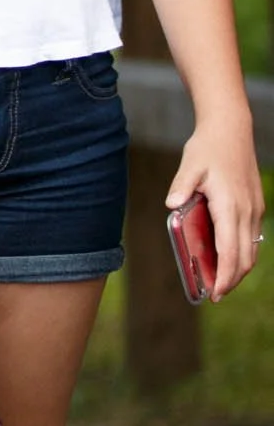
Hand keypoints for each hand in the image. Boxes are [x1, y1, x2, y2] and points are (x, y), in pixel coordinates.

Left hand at [168, 116, 260, 300]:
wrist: (231, 130)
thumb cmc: (207, 149)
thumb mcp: (190, 166)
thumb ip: (181, 186)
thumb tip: (171, 204)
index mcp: (230, 206)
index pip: (230, 250)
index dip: (224, 275)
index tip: (215, 292)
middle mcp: (247, 211)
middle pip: (244, 257)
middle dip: (231, 279)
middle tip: (215, 295)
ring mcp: (254, 209)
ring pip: (251, 249)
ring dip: (238, 268)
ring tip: (221, 282)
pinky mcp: (254, 206)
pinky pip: (251, 237)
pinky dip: (241, 252)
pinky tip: (228, 258)